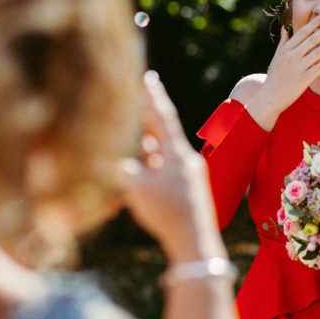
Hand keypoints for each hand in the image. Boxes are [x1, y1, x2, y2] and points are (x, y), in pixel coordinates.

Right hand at [121, 71, 227, 265]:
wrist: (195, 241)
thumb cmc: (167, 212)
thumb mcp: (136, 188)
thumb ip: (125, 170)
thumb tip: (125, 165)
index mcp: (176, 153)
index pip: (162, 116)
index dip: (153, 96)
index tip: (149, 77)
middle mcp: (186, 160)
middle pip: (164, 132)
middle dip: (148, 119)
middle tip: (138, 102)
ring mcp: (188, 176)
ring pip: (163, 153)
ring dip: (148, 145)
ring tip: (136, 137)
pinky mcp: (187, 191)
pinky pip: (166, 171)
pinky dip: (152, 167)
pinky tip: (143, 169)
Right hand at [246, 12, 319, 129]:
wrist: (270, 97)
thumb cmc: (274, 77)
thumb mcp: (276, 57)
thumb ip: (283, 43)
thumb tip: (286, 29)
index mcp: (286, 49)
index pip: (303, 31)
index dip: (315, 21)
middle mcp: (292, 56)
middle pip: (312, 38)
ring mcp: (298, 67)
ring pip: (318, 51)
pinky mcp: (304, 79)